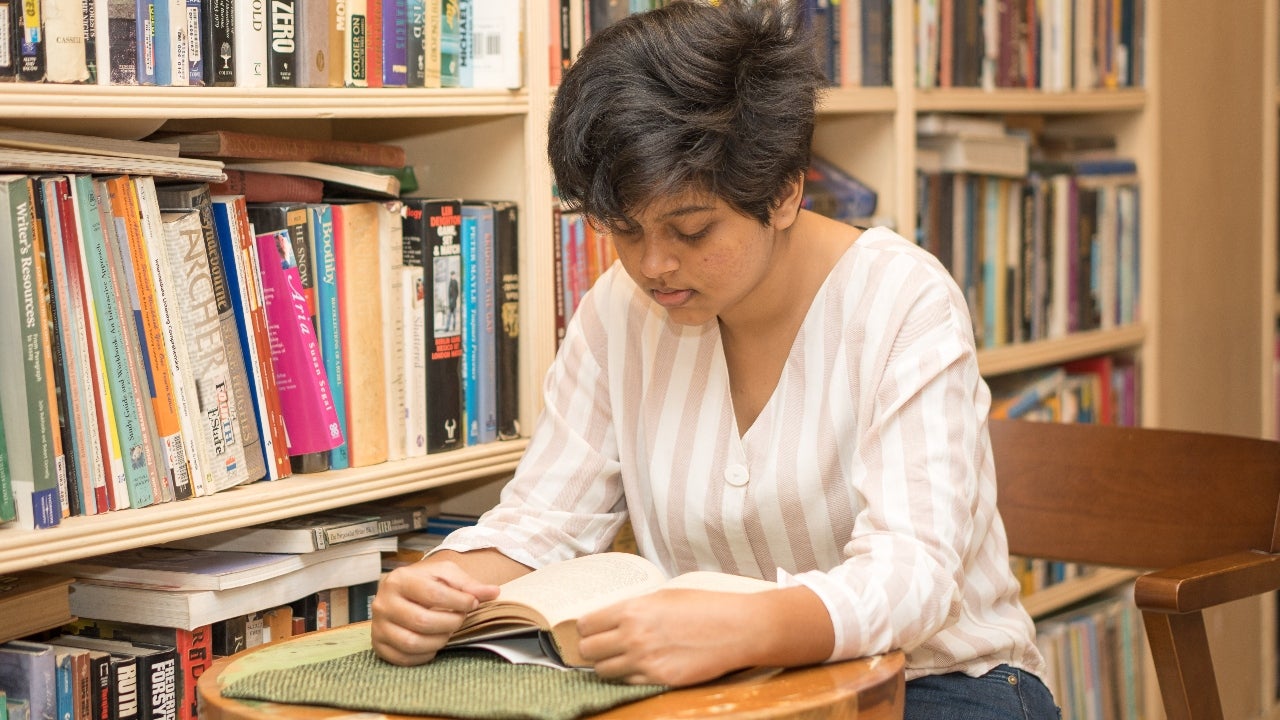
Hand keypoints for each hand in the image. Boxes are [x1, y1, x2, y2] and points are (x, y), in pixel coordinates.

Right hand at [369, 558, 500, 665]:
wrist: (404, 592)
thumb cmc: (427, 582)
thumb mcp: (447, 575)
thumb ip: (469, 584)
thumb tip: (493, 592)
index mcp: (400, 579)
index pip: (432, 594)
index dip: (458, 601)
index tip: (472, 603)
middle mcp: (383, 602)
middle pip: (422, 621)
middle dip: (450, 623)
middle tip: (459, 619)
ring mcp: (378, 626)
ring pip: (412, 642)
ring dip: (439, 640)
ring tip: (448, 631)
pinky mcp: (379, 645)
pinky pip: (404, 658)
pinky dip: (424, 654)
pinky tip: (433, 644)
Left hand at [574, 588, 755, 685]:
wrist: (737, 629)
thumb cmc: (705, 606)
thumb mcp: (664, 595)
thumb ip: (635, 608)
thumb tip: (613, 617)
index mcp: (632, 610)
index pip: (586, 625)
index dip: (586, 628)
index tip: (591, 630)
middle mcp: (633, 637)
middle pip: (587, 650)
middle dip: (591, 648)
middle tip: (600, 646)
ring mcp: (645, 661)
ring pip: (603, 671)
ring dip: (608, 665)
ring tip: (620, 658)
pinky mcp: (659, 680)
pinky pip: (628, 682)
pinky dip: (629, 676)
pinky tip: (641, 666)